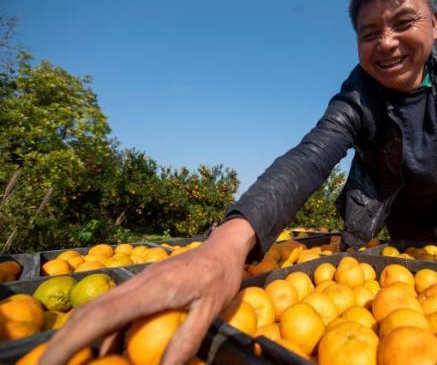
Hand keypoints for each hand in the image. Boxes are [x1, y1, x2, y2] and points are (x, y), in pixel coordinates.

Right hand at [40, 218, 255, 364]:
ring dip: (78, 335)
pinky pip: (113, 308)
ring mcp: (137, 282)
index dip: (71, 341)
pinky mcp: (142, 284)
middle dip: (62, 341)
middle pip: (88, 312)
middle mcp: (136, 284)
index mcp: (150, 290)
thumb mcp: (211, 310)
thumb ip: (187, 339)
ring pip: (97, 308)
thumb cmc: (220, 277)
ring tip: (68, 360)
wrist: (223, 246)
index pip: (100, 317)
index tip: (50, 363)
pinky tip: (105, 349)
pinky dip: (101, 330)